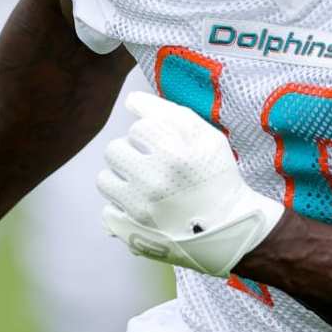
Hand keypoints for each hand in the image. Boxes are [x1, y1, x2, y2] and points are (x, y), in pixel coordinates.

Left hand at [98, 92, 284, 276]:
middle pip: (114, 149)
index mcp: (175, 154)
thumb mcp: (207, 137)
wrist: (227, 228)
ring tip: (144, 185)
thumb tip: (130, 100)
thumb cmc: (217, 178)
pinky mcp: (132, 231)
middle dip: (131, 153)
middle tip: (151, 165)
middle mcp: (154, 181)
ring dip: (121, 178)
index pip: (139, 127)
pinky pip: (107, 210)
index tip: (165, 146)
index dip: (151, 134)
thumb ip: (170, 113)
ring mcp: (140, 208)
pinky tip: (142, 207)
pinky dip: (121, 207)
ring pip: (104, 178)